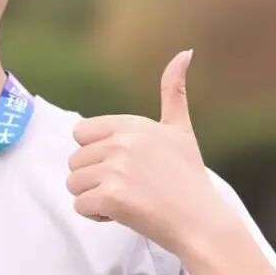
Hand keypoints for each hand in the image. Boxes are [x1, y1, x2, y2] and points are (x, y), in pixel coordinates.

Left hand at [65, 50, 227, 256]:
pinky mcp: (112, 197)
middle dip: (94, 178)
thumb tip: (185, 52)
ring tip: (125, 200)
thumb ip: (174, 92)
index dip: (96, 154)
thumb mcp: (180, 130)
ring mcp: (116, 169)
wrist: (201, 222)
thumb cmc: (189, 178)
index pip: (81, 133)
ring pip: (73, 184)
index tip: (122, 166)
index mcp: (132, 124)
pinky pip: (80, 205)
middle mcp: (122, 142)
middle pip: (75, 161)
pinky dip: (96, 215)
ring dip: (93, 197)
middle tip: (128, 187)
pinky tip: (123, 214)